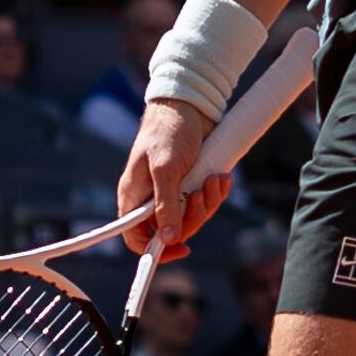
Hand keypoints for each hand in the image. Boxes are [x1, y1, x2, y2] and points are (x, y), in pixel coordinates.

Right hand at [112, 95, 226, 260]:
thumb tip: (167, 239)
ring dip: (208, 202)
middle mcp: (150, 198)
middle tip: (202, 194)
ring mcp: (171, 191)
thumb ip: (165, 205)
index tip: (182, 249)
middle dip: (194, 216)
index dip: (156, 250)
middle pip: (172, 230)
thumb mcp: (166, 169)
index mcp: (134, 196)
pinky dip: (215, 192)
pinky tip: (221, 177)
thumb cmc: (168, 132)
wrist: (188, 105)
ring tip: (215, 179)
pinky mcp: (190, 183)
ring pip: (192, 217)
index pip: (136, 237)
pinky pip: (204, 201)